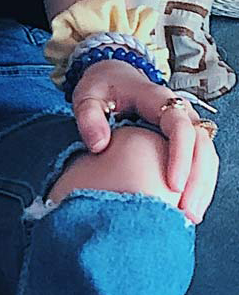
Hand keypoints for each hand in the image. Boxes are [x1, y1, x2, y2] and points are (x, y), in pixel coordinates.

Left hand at [70, 59, 219, 222]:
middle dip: (199, 179)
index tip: (173, 185)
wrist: (114, 76)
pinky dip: (199, 184)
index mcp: (157, 98)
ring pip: (207, 154)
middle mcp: (179, 110)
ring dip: (203, 186)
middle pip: (202, 144)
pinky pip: (201, 161)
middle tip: (187, 213)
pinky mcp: (185, 139)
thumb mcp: (87, 95)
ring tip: (190, 218)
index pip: (181, 126)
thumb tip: (98, 146)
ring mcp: (185, 124)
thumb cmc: (102, 87)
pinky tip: (187, 208)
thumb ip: (88, 117)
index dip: (181, 155)